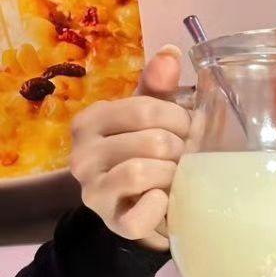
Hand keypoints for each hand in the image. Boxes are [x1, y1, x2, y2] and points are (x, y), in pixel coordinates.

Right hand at [68, 44, 190, 251]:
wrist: (136, 211)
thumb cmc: (143, 156)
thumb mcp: (147, 120)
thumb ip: (157, 89)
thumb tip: (171, 53)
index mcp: (91, 122)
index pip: (146, 109)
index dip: (180, 119)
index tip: (191, 130)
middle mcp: (83, 155)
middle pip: (151, 142)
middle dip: (182, 150)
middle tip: (190, 158)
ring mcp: (93, 191)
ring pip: (141, 173)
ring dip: (173, 176)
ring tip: (180, 178)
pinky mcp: (113, 223)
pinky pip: (140, 216)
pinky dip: (160, 207)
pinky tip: (166, 201)